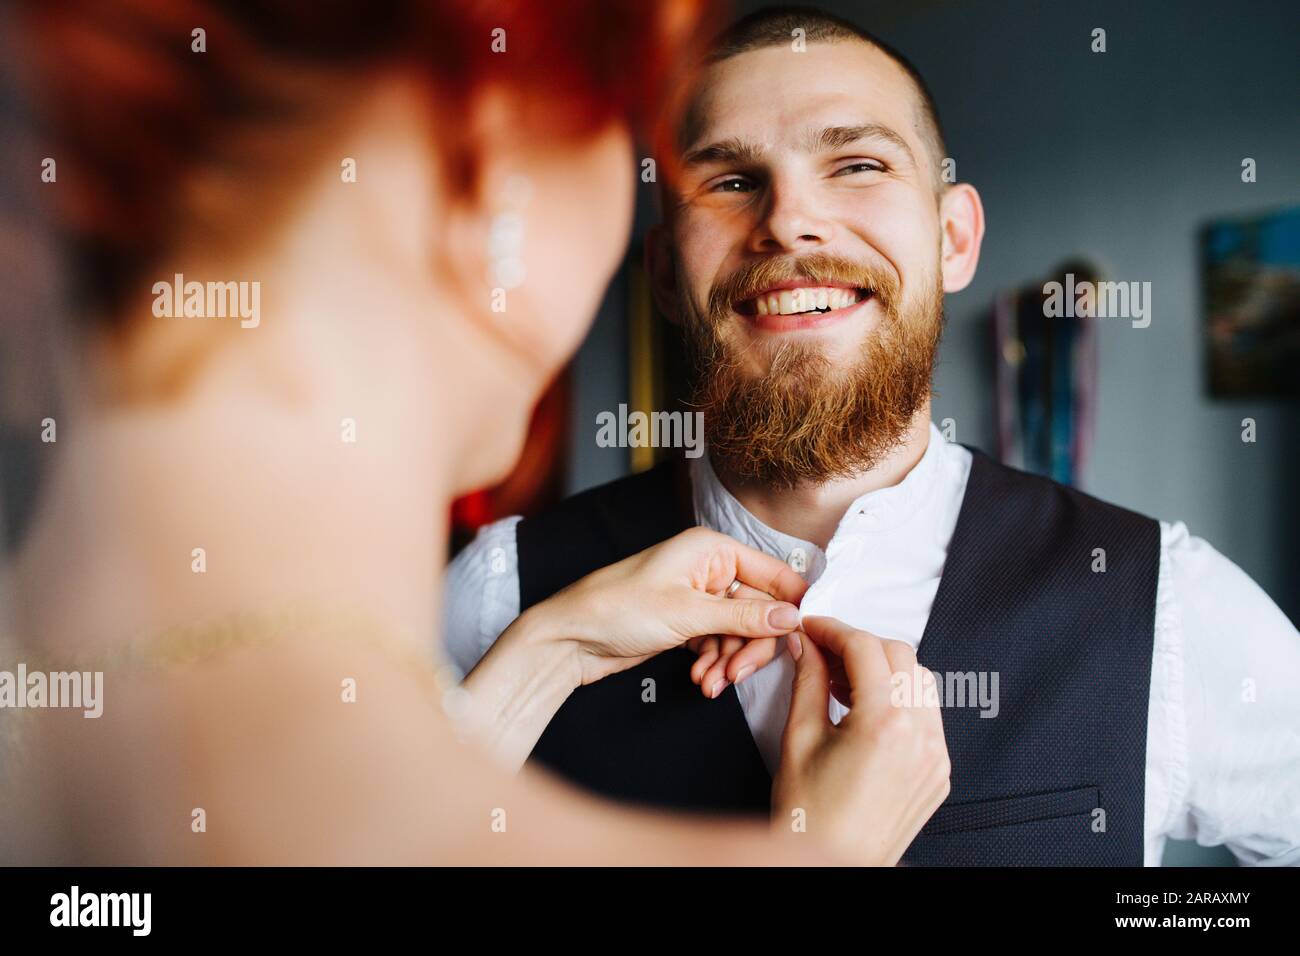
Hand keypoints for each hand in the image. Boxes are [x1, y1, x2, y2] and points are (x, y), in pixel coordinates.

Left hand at [461, 527, 806, 769]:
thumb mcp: (687, 614)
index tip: (804, 638)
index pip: (774, 574)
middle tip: (737, 674)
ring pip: (741, 632)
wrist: (570, 639)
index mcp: (712, 549)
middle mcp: (709, 568)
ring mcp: (698, 597)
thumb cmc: (617, 609)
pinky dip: (715, 664)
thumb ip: (744, 618)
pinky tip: (700, 679)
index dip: (792, 606)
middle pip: (760, 610)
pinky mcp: (687, 623)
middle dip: (752, 645)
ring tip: (710, 682)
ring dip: (731, 661)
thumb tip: (793, 617)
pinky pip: (720, 644)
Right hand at [771, 616, 950, 865]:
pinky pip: (928, 715)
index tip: (812, 629)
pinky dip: (900, 700)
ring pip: (921, 680)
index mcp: (884, 724)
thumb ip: (806, 680)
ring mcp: (936, 755)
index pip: (864, 647)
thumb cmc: (810, 815)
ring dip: (884, 669)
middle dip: (859, 645)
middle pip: (899, 654)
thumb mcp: (799, 737)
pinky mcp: (939, 771)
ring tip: (844, 684)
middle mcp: (920, 736)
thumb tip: (805, 644)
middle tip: (824, 653)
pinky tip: (866, 712)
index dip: (833, 630)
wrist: (831, 863)